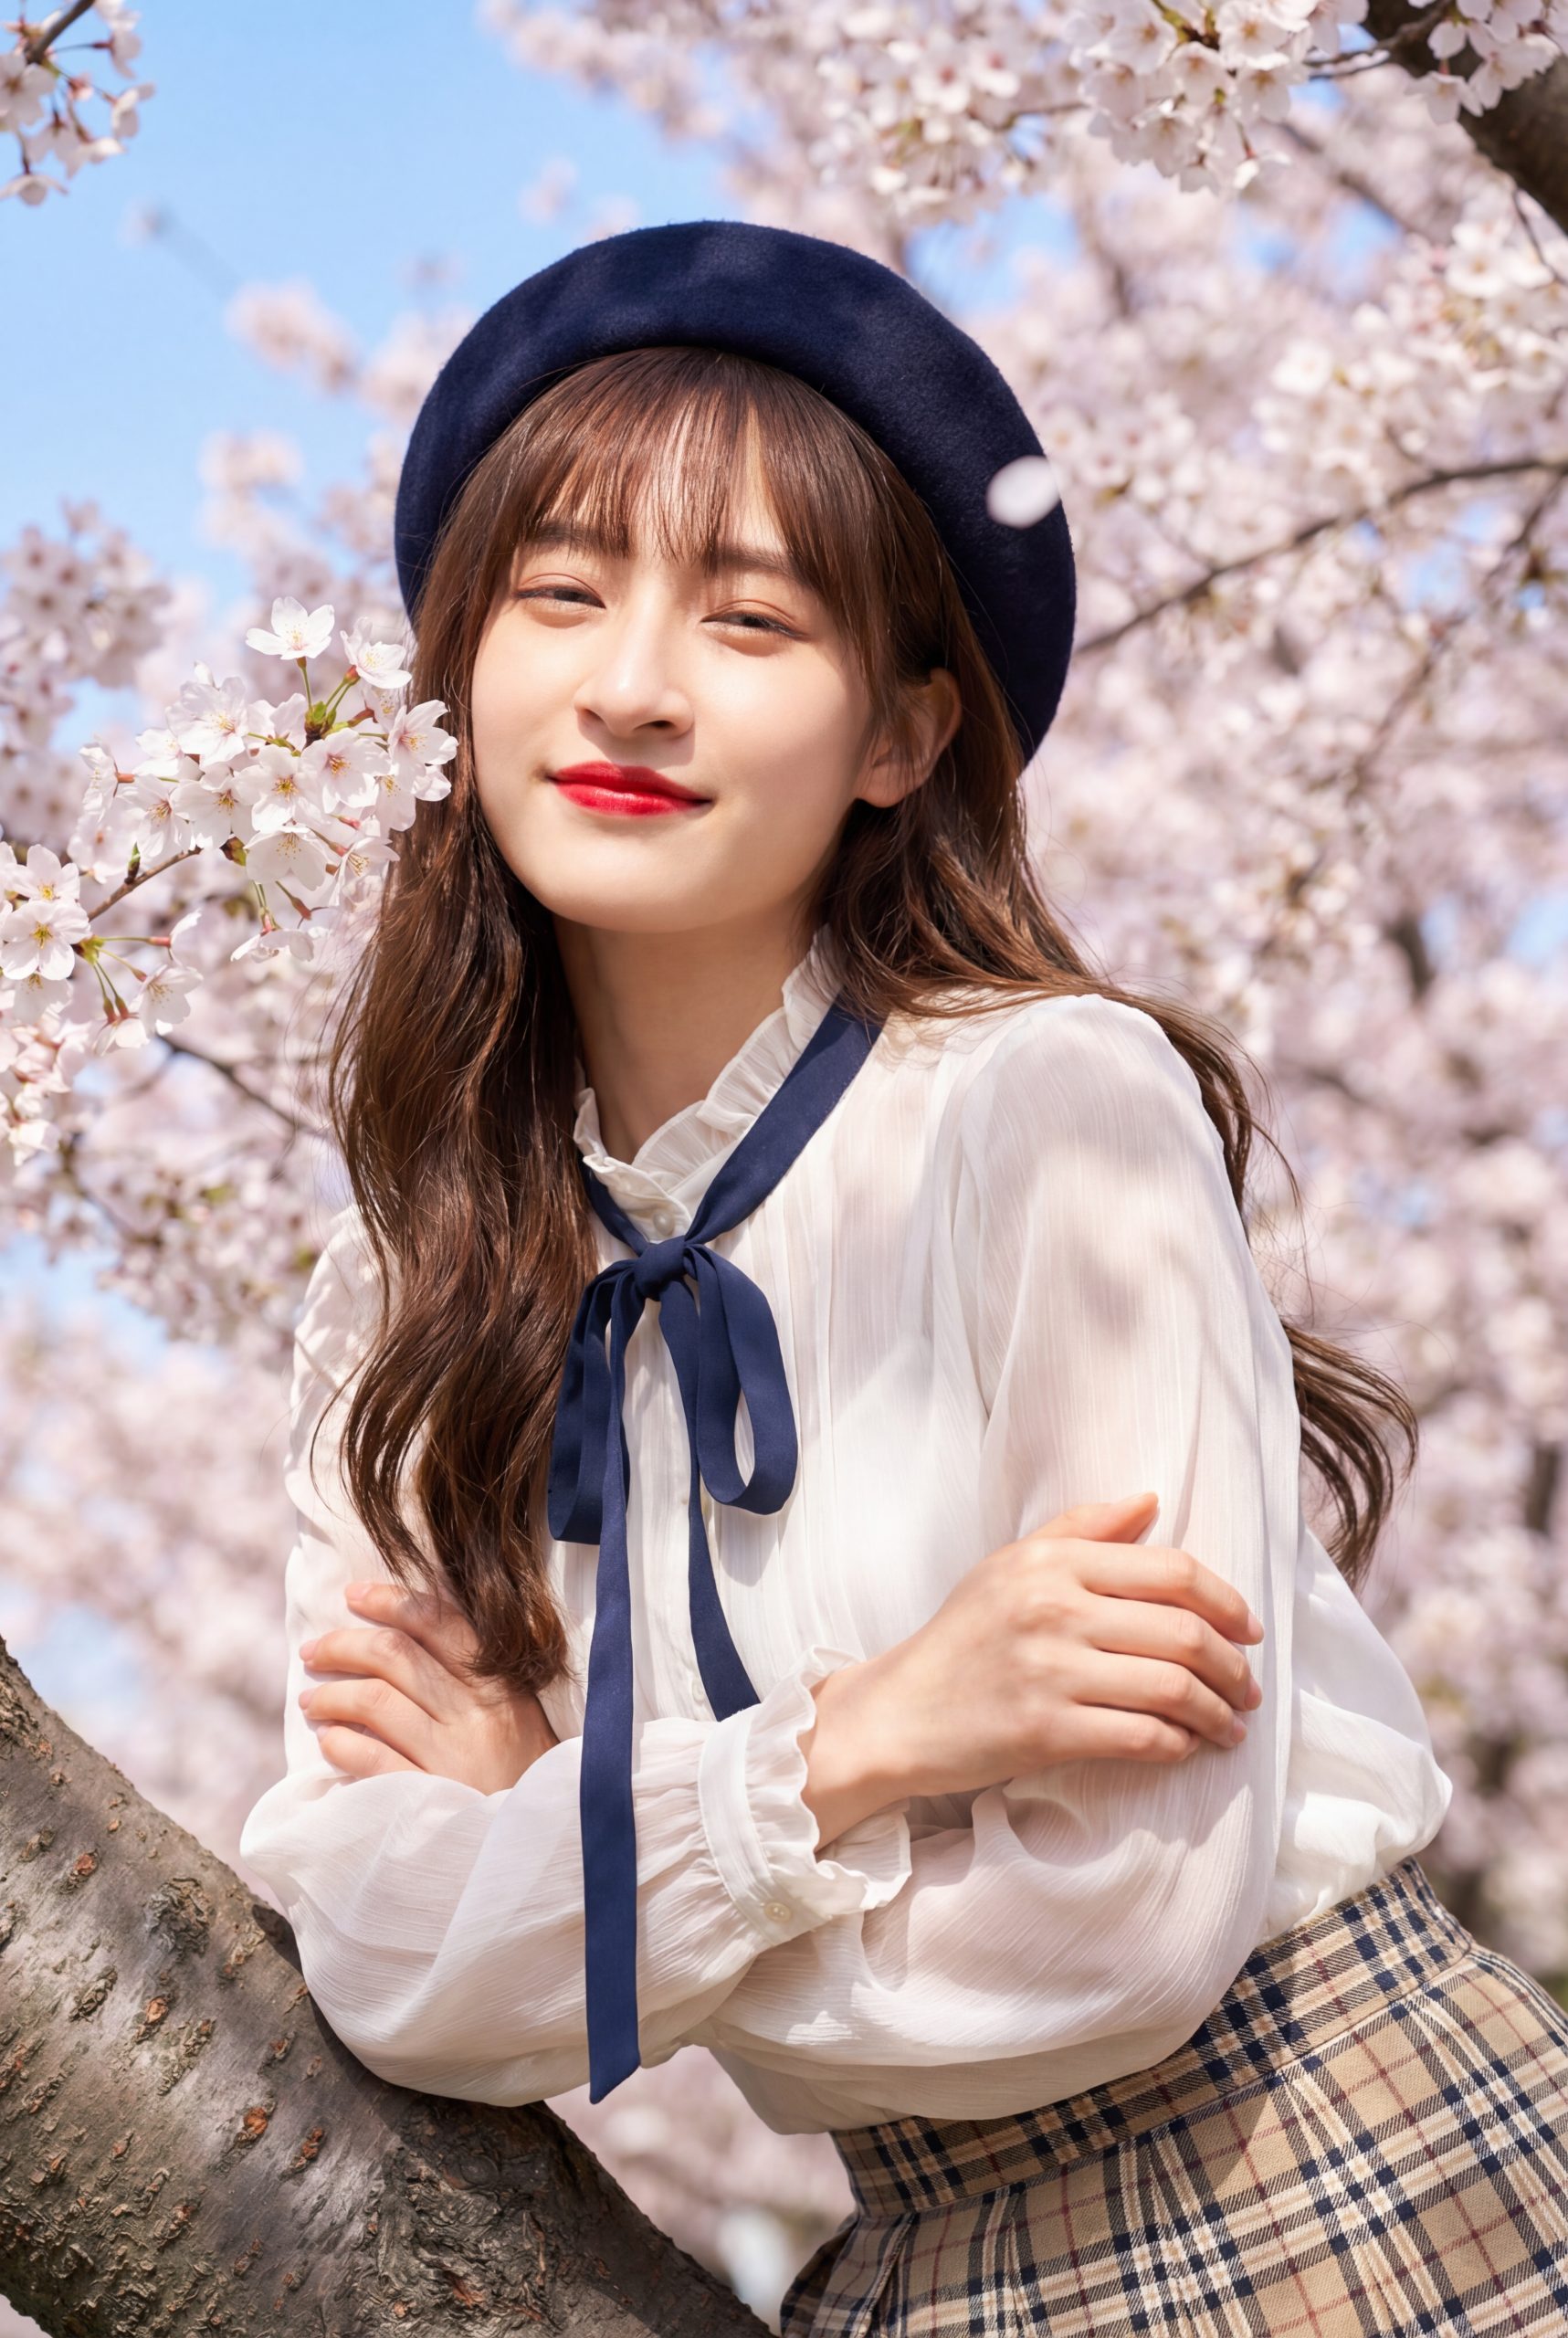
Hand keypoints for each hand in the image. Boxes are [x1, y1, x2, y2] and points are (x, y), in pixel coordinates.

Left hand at [296, 1578, 561, 1793]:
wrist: (535, 1853)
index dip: (390, 1600)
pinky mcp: (429, 1799)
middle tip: (313, 1651)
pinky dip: (340, 1745)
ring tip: (311, 1701)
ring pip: (376, 1701)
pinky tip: (329, 1742)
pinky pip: (370, 1759)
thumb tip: (409, 1637)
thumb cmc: (521, 1781)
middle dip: (344, 1644)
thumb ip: (476, 1682)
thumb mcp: (517, 1720)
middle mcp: (476, 1714)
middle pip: (396, 1654)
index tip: (353, 1595)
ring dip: (332, 1695)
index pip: (440, 1622)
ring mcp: (452, 1757)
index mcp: (499, 1686)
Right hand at [802, 1490, 1264, 1844]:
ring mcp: (1049, 1671)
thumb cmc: (963, 1635)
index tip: (1249, 1631)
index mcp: (1052, 1562)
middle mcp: (1053, 1609)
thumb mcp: (1011, 1564)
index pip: (1172, 1571)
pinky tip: (1186, 1747)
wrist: (900, 1712)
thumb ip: (1081, 1527)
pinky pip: (1142, 1737)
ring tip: (1230, 1727)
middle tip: (1248, 1689)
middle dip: (1234, 1667)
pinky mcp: (1045, 1730)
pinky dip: (1179, 1745)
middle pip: (1185, 1633)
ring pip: (1173, 1689)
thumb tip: (1150, 1500)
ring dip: (1218, 1714)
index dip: (1228, 1602)